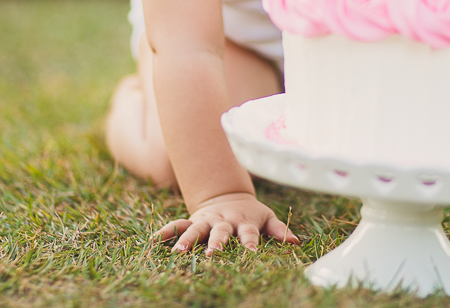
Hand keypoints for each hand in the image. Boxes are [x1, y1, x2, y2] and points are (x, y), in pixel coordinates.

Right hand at [152, 192, 298, 254]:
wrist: (230, 195)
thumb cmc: (252, 213)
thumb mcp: (267, 216)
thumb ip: (279, 229)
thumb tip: (295, 241)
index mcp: (244, 222)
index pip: (249, 234)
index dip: (251, 243)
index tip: (251, 253)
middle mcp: (224, 221)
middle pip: (220, 233)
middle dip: (216, 243)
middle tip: (211, 254)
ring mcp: (207, 220)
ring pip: (196, 230)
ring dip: (187, 240)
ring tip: (178, 253)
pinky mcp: (193, 219)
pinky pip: (177, 224)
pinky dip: (166, 231)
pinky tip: (154, 241)